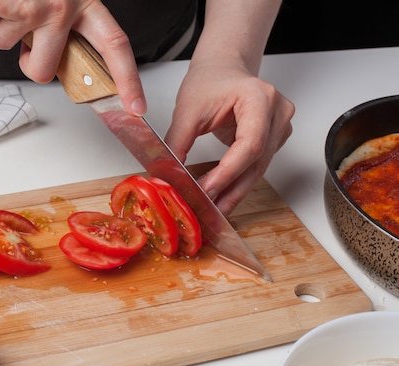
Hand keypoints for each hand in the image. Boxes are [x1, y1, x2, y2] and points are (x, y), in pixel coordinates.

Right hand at [0, 0, 146, 114]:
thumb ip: (71, 18)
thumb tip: (57, 56)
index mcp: (87, 1)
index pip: (115, 46)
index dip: (128, 80)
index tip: (136, 108)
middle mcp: (60, 8)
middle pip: (42, 70)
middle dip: (27, 62)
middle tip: (27, 41)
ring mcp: (29, 7)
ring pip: (4, 43)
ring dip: (1, 21)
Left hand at [165, 59, 294, 215]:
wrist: (223, 69)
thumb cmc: (210, 81)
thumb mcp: (187, 110)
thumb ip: (177, 143)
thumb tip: (168, 175)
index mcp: (260, 98)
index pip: (249, 145)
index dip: (227, 173)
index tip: (205, 191)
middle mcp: (278, 112)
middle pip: (256, 163)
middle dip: (229, 190)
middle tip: (208, 212)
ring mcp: (280, 127)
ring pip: (258, 170)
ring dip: (233, 192)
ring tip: (212, 211)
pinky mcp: (274, 139)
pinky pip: (255, 167)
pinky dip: (236, 182)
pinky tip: (220, 196)